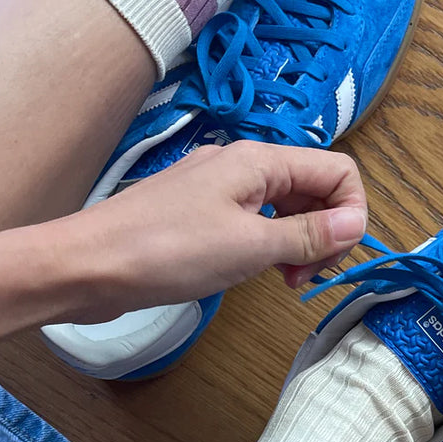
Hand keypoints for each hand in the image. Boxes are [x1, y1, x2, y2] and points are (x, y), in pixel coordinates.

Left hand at [65, 140, 367, 319]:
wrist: (86, 266)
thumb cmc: (166, 251)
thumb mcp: (250, 245)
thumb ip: (307, 234)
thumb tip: (356, 223)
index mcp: (260, 161)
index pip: (337, 170)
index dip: (351, 212)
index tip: (334, 257)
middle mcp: (241, 166)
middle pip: (313, 187)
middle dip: (325, 230)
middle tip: (306, 276)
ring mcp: (217, 189)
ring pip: (283, 207)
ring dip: (296, 242)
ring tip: (282, 280)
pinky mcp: (197, 214)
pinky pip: (252, 221)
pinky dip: (265, 245)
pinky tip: (251, 272)